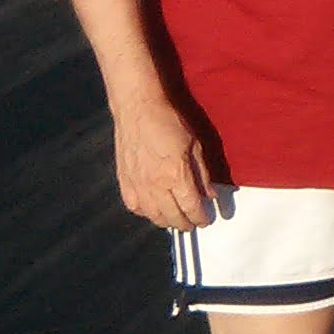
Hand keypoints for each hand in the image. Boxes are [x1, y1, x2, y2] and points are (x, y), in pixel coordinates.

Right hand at [115, 91, 221, 229]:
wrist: (138, 109)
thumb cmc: (168, 121)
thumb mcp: (195, 145)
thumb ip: (202, 173)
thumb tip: (210, 194)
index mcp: (175, 175)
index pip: (191, 207)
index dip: (199, 218)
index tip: (205, 221)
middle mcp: (155, 185)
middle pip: (172, 217)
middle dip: (185, 224)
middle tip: (192, 223)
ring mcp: (137, 184)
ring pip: (152, 216)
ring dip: (166, 222)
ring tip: (175, 220)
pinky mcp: (124, 181)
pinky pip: (134, 207)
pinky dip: (145, 213)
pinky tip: (152, 210)